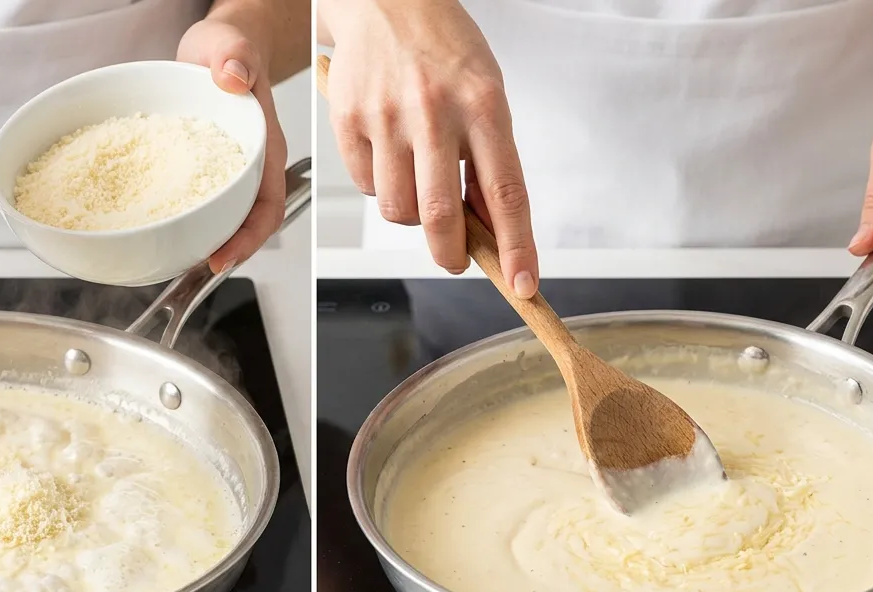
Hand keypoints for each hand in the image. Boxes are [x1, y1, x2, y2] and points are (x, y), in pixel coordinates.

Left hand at [178, 18, 288, 272]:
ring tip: (173, 263)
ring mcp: (222, 174)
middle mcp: (247, 168)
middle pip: (245, 224)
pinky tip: (153, 229)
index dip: (249, 238)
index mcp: (264, 148)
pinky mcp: (196, 173)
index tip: (223, 256)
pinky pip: (192, 203)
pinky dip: (177, 221)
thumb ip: (235, 56)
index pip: (268, 206)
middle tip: (193, 273)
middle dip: (225, 253)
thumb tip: (232, 76)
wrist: (216, 50)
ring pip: (220, 219)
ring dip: (201, 243)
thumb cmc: (228, 49)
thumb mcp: (229, 45)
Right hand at [322, 0, 537, 296]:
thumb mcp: (486, 94)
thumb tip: (488, 228)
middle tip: (455, 258)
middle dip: (450, 254)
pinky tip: (389, 156)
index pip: (505, 193)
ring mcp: (387, 117)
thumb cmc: (444, 50)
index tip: (523, 282)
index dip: (516, 247)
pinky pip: (365, 186)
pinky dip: (380, 187)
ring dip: (411, 216)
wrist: (388, 0)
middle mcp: (434, 112)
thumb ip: (488, 159)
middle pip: (440, 215)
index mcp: (482, 104)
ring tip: (418, 180)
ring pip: (397, 210)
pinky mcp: (349, 120)